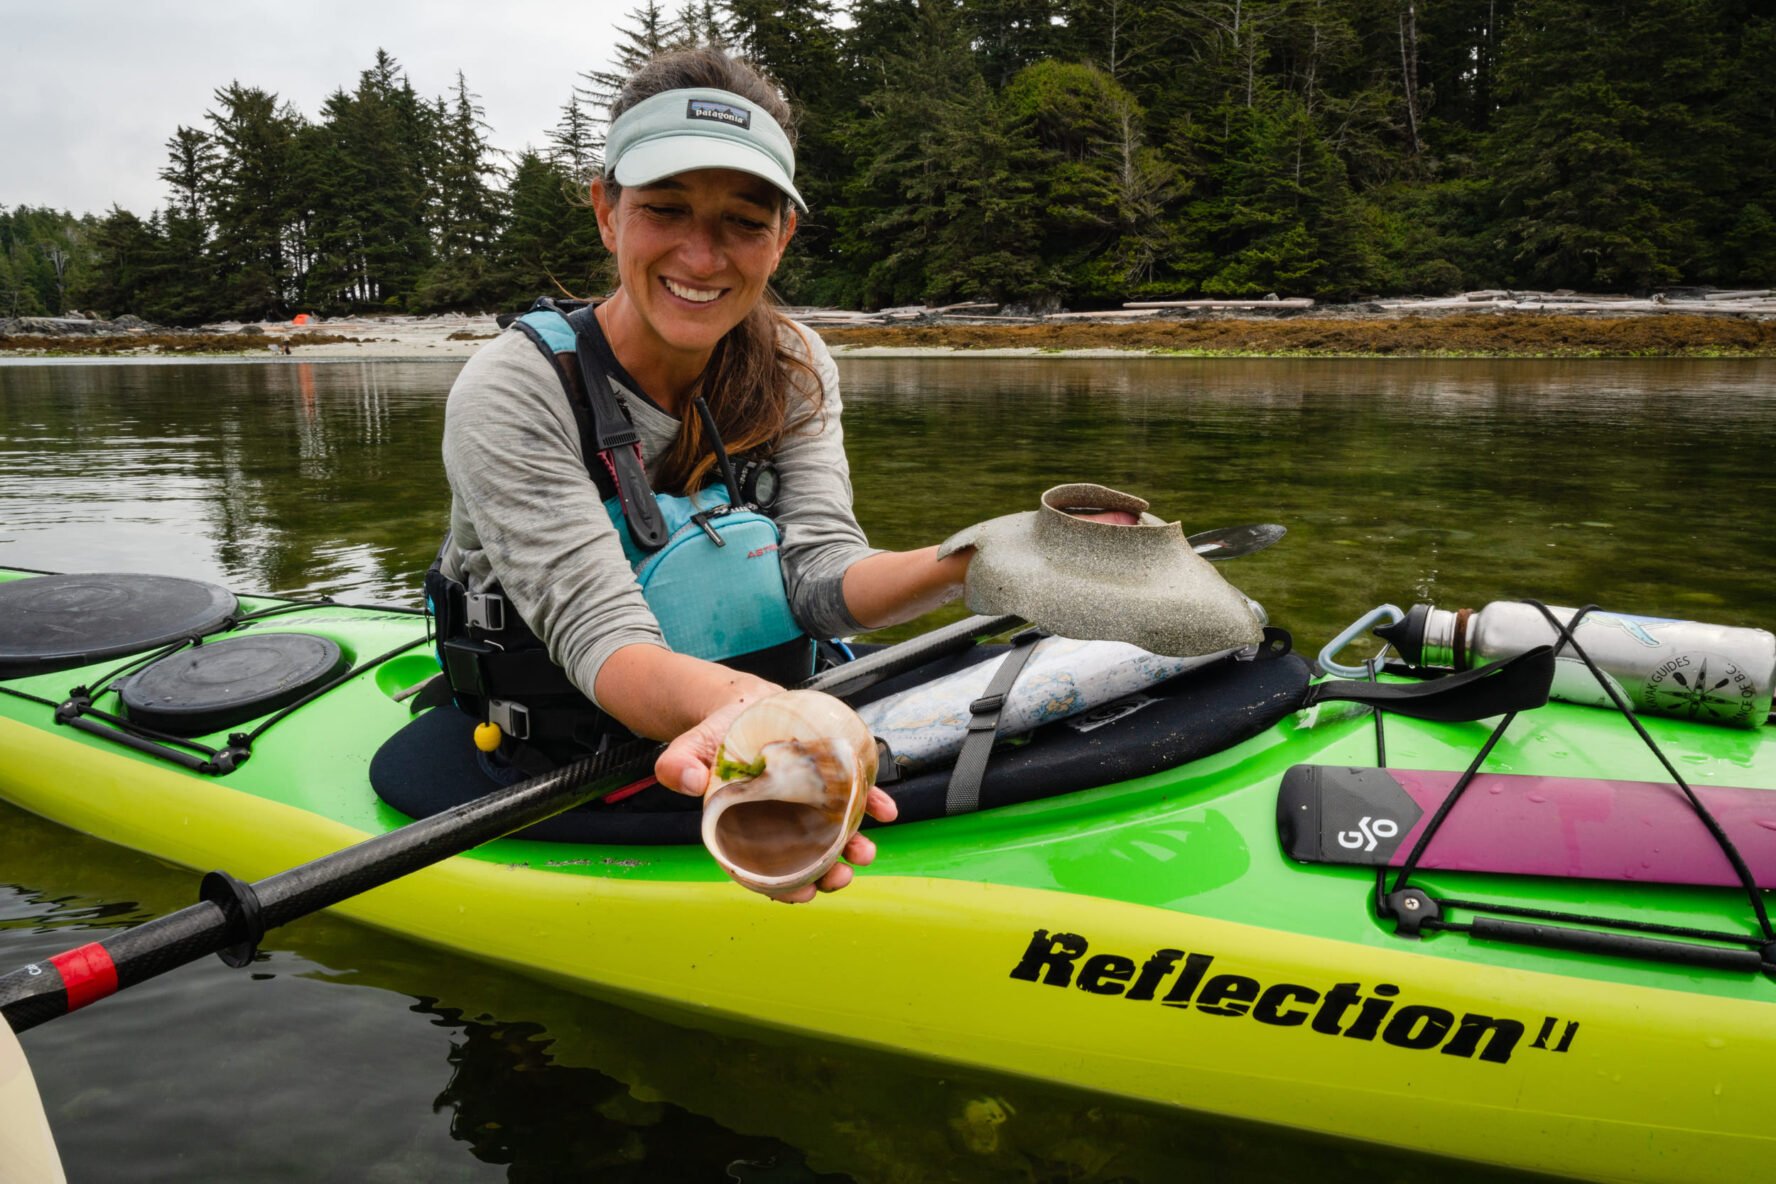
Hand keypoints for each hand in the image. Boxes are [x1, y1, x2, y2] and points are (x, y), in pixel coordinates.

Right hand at [655, 695, 899, 903]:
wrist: (740, 705)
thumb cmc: (714, 735)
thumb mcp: (689, 747)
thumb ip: (678, 764)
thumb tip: (689, 781)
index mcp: (745, 828)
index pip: (764, 870)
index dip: (783, 888)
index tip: (804, 895)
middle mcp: (781, 822)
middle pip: (806, 858)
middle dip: (827, 873)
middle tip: (841, 875)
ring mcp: (808, 802)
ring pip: (834, 833)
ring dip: (854, 846)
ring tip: (865, 851)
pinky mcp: (827, 778)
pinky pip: (854, 795)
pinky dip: (872, 804)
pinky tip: (886, 811)